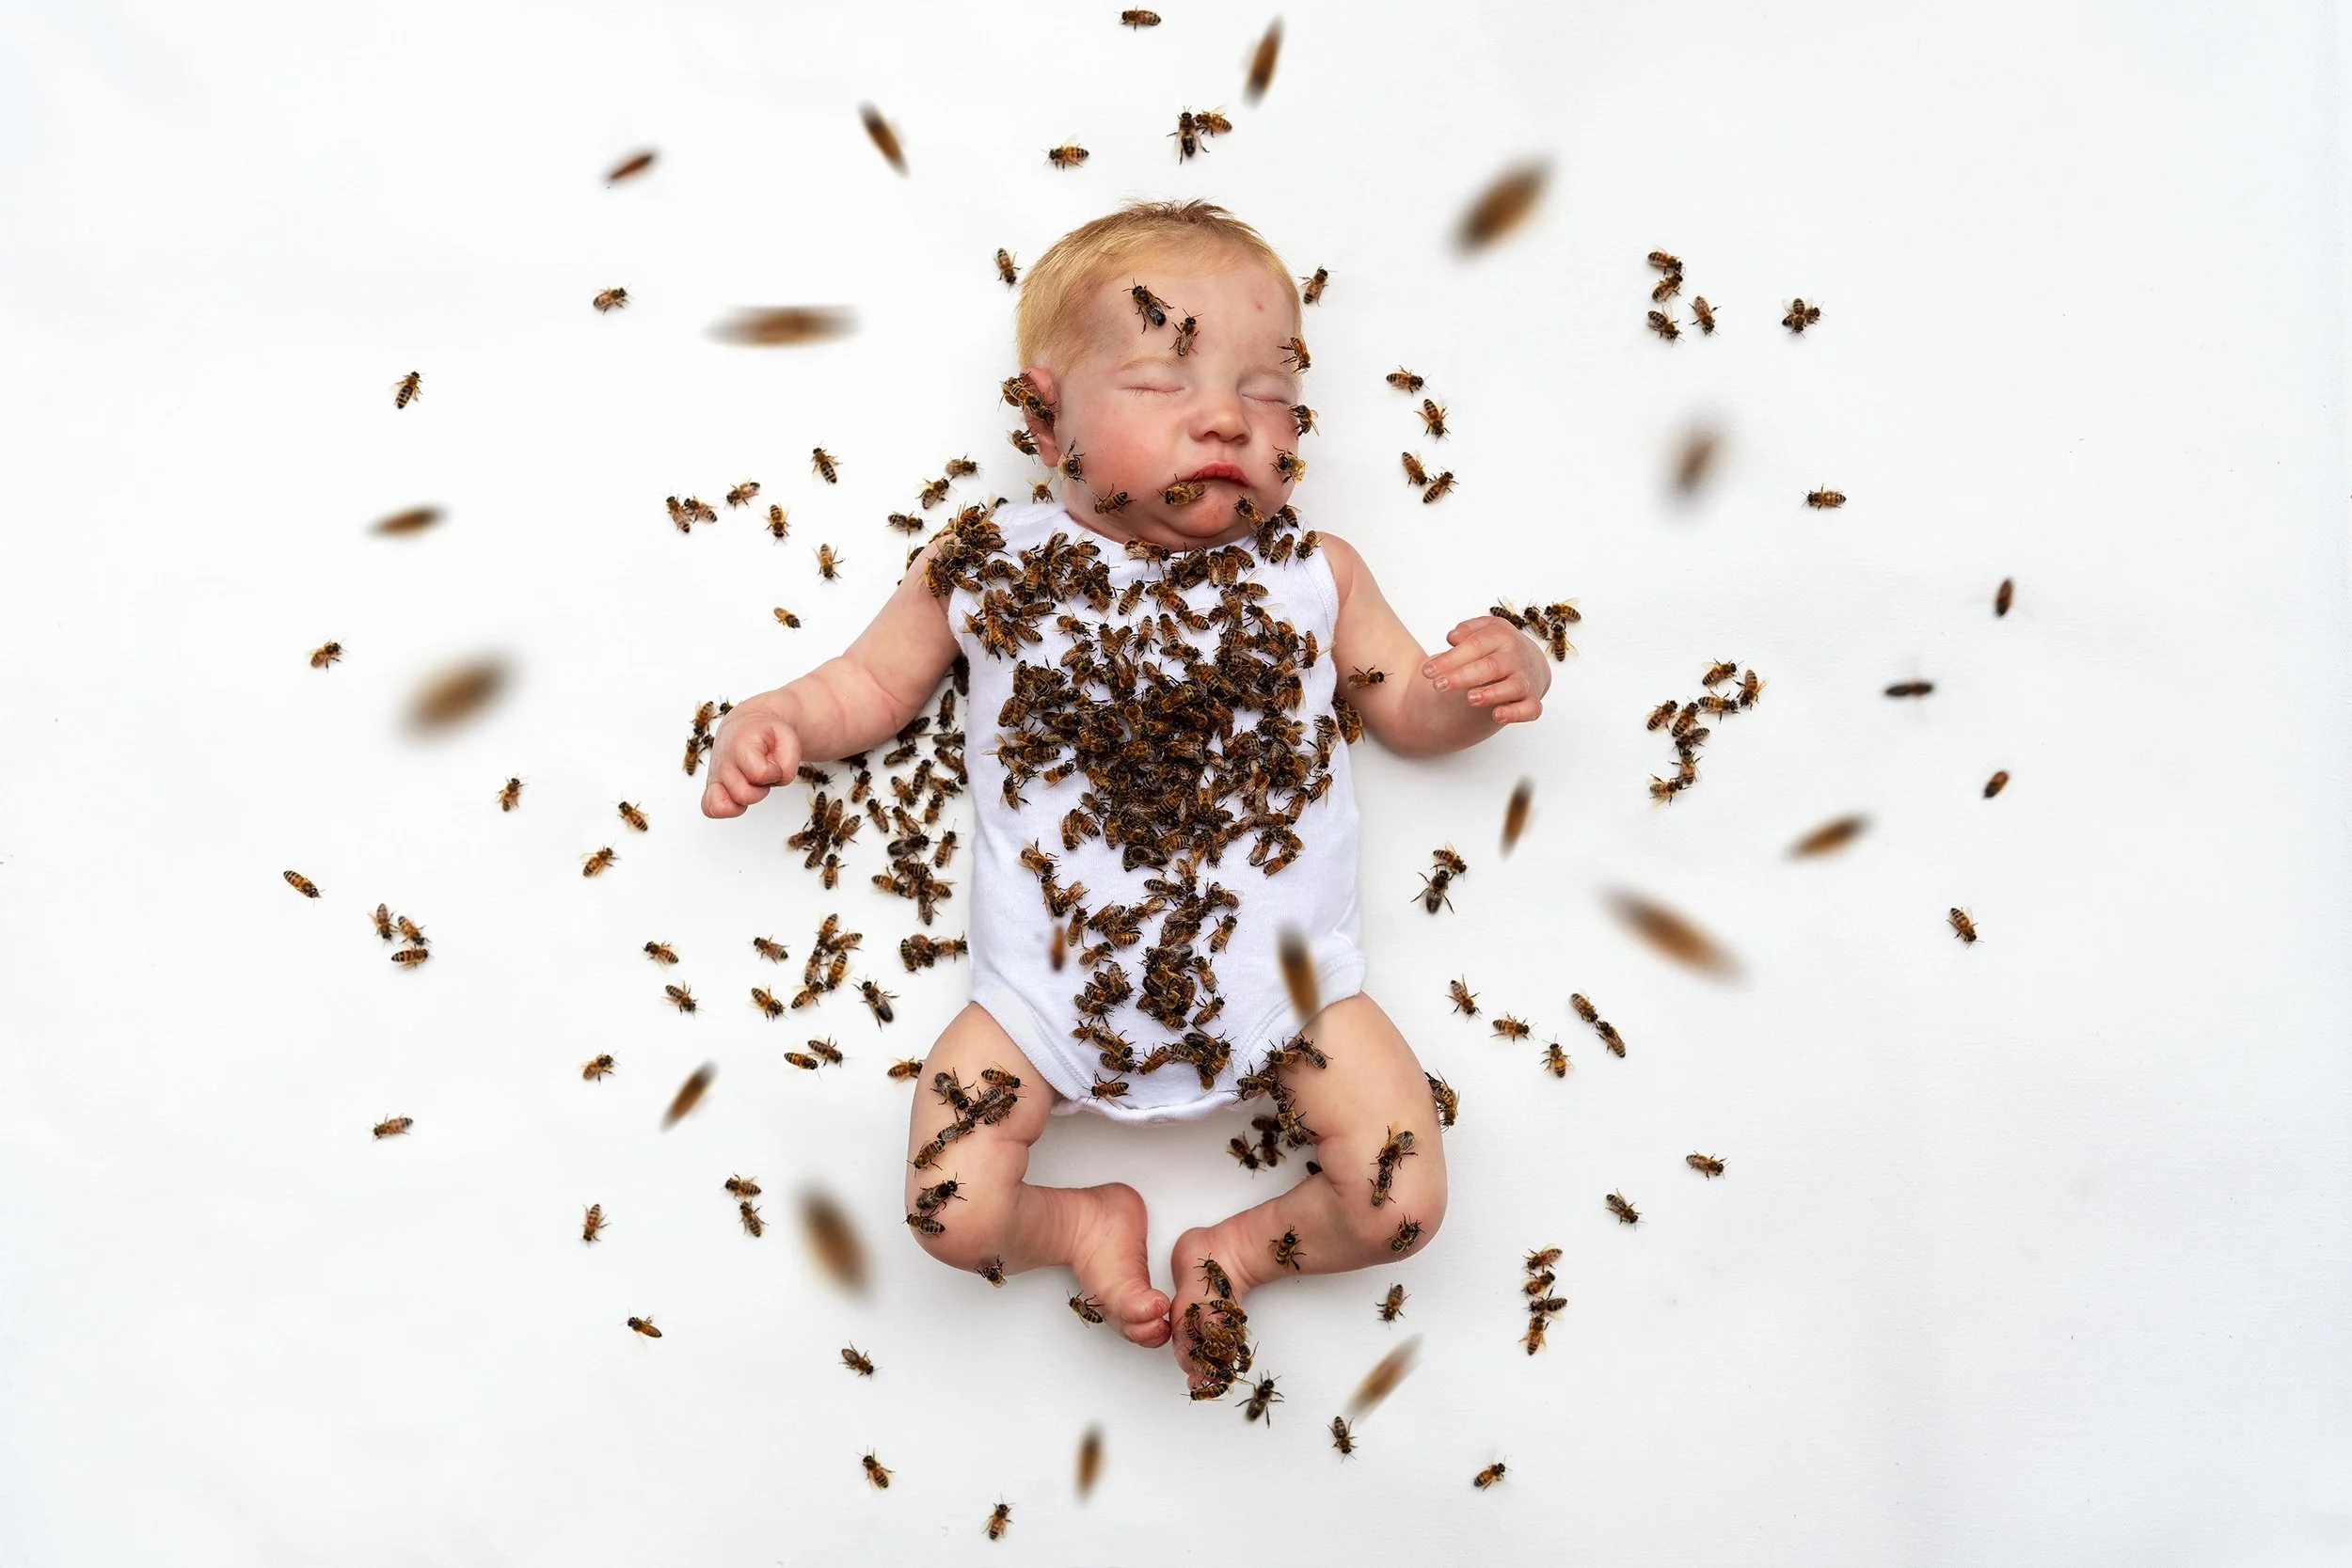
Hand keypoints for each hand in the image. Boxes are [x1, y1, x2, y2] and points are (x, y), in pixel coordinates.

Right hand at [701, 694, 802, 817]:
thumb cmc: (765, 734)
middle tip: (762, 775)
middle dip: (761, 789)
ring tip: (750, 784)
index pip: (759, 775)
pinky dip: (726, 809)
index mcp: (740, 746)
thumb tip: (777, 781)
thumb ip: (789, 763)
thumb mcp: (787, 738)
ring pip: (723, 806)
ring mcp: (714, 776)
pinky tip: (738, 798)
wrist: (745, 726)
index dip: (774, 773)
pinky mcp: (710, 787)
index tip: (773, 764)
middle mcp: (722, 762)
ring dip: (745, 800)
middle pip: (744, 795)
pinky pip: (711, 809)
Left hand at [1421, 616, 1550, 724]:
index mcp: (1501, 636)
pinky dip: (1516, 713)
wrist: (1529, 661)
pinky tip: (1497, 715)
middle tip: (1438, 686)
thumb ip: (1467, 631)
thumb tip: (1452, 637)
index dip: (1450, 659)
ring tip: (1470, 699)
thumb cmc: (1496, 647)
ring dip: (1492, 693)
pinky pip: (1529, 709)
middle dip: (1463, 676)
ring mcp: (1525, 679)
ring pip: (1513, 686)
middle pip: (1490, 666)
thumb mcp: (1483, 631)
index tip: (1427, 672)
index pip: (1475, 645)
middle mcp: (1516, 657)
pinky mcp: (1531, 700)